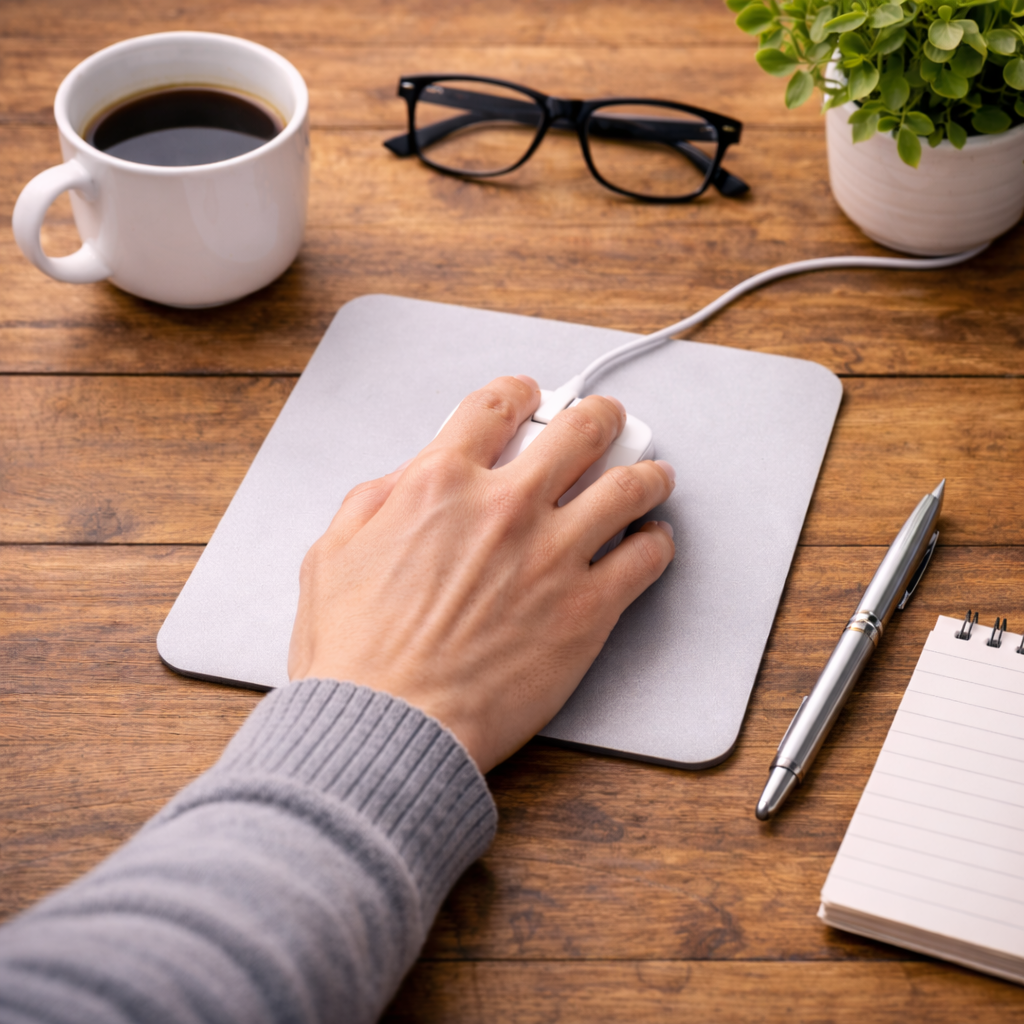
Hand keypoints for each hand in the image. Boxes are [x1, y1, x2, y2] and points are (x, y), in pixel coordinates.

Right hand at [287, 375, 675, 772]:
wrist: (390, 729)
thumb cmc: (357, 656)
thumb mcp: (332, 555)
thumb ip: (374, 501)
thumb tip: (407, 479)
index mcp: (440, 484)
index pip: (495, 406)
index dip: (519, 393)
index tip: (530, 398)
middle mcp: (506, 507)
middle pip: (581, 429)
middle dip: (600, 416)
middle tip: (606, 421)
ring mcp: (554, 554)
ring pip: (630, 486)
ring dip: (648, 472)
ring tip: (654, 475)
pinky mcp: (588, 609)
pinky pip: (647, 557)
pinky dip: (657, 542)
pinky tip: (653, 542)